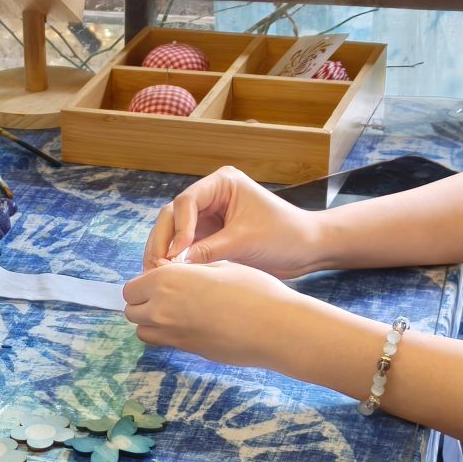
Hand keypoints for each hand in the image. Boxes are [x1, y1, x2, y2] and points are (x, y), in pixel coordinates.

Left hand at [122, 259, 307, 371]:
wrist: (275, 327)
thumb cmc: (253, 289)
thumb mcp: (220, 266)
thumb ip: (189, 272)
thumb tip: (177, 277)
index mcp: (166, 280)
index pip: (131, 286)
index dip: (144, 283)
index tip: (162, 281)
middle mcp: (161, 308)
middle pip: (131, 310)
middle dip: (143, 303)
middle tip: (167, 297)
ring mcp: (172, 334)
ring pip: (142, 330)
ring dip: (151, 322)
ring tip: (177, 312)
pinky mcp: (187, 351)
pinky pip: (163, 343)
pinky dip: (167, 335)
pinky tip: (191, 325)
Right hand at [143, 165, 327, 276]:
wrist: (307, 249)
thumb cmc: (284, 236)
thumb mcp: (244, 242)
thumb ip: (208, 251)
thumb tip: (174, 266)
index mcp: (222, 183)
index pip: (186, 201)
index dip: (178, 228)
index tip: (177, 254)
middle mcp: (211, 195)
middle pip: (173, 215)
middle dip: (163, 242)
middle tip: (155, 268)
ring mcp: (208, 216)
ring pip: (174, 231)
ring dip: (165, 252)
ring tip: (157, 276)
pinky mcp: (209, 235)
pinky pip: (185, 246)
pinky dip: (176, 261)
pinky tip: (169, 278)